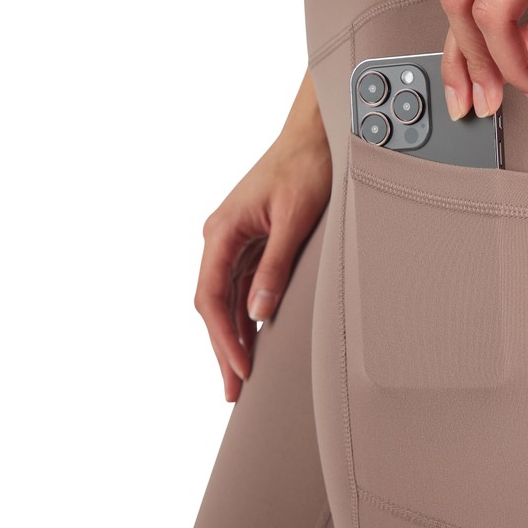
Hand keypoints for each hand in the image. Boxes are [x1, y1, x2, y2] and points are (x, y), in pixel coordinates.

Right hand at [194, 69, 331, 401]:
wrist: (316, 136)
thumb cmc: (306, 168)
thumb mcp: (295, 219)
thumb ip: (275, 266)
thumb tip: (257, 314)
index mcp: (222, 231)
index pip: (211, 297)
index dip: (223, 339)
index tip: (240, 371)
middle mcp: (221, 237)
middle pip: (214, 304)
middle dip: (224, 348)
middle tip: (234, 392)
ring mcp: (235, 240)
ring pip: (226, 298)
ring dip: (233, 336)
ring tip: (242, 377)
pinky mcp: (252, 241)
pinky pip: (241, 286)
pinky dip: (245, 315)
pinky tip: (254, 338)